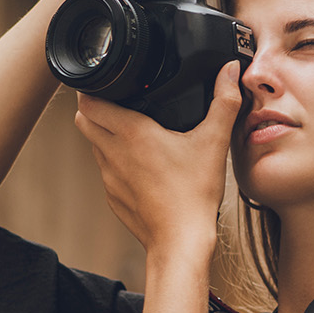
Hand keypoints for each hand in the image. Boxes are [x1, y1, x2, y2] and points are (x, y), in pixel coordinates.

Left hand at [73, 61, 242, 255]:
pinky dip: (118, 164)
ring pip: (94, 146)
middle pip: (83, 120)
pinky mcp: (113, 197)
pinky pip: (107, 172)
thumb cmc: (194, 194)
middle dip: (95, 108)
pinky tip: (143, 168)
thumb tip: (230, 70)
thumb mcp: (214, 143)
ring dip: (105, 136)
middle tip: (118, 104)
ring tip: (132, 134)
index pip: (89, 101)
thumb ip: (224, 102)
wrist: (181, 242)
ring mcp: (109, 177)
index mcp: (131, 133)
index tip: (110, 84)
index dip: (94, 89)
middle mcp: (112, 153)